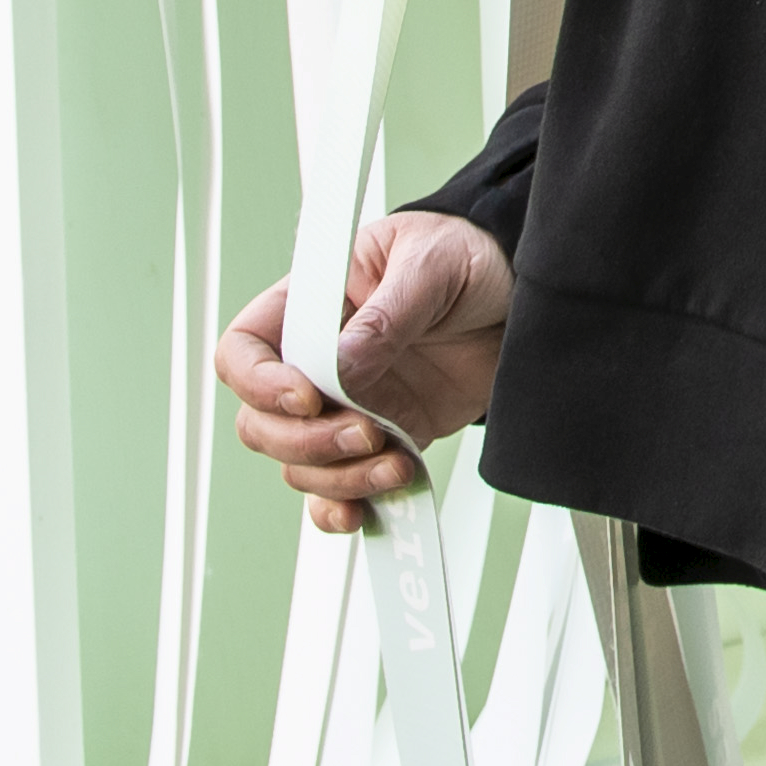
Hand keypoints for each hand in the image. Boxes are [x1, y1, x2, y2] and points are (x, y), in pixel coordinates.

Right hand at [215, 212, 512, 535]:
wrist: (522, 293)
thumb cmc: (467, 256)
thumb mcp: (432, 263)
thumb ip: (388, 313)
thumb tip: (341, 367)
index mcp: (310, 305)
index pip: (244, 350)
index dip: (259, 382)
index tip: (308, 397)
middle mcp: (316, 363)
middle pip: (261, 423)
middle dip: (306, 441)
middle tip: (366, 433)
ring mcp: (347, 404)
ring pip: (299, 464)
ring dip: (338, 478)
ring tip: (394, 463)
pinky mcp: (383, 434)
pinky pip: (339, 486)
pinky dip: (344, 506)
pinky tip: (367, 509)